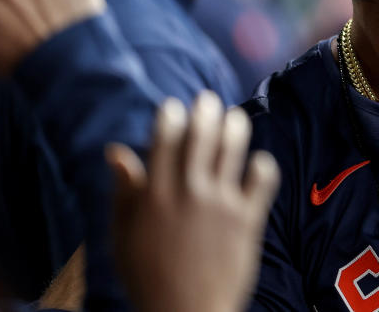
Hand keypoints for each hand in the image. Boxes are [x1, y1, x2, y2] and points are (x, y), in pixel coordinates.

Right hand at [107, 92, 280, 311]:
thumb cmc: (149, 277)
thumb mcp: (124, 238)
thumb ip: (124, 192)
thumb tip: (116, 151)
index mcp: (155, 197)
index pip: (164, 143)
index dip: (170, 118)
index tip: (173, 105)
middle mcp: (189, 194)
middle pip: (201, 137)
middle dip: (205, 112)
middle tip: (208, 99)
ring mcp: (221, 204)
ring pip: (232, 149)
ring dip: (235, 127)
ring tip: (235, 118)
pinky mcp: (247, 218)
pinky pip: (262, 178)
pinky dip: (262, 165)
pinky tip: (257, 163)